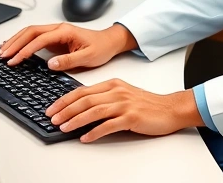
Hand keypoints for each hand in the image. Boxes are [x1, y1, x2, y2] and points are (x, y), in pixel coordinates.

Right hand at [0, 22, 137, 70]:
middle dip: (14, 43)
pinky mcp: (54, 38)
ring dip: (15, 40)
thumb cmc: (101, 48)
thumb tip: (51, 64)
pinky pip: (34, 37)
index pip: (39, 39)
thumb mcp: (88, 57)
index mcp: (65, 31)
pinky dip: (21, 40)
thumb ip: (69, 60)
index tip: (15, 60)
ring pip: (30, 32)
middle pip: (30, 32)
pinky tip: (13, 45)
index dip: (25, 49)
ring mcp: (55, 33)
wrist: (109, 41)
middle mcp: (58, 29)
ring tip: (2, 51)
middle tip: (2, 55)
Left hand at [46, 79, 202, 142]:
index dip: (65, 100)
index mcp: (113, 84)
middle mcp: (117, 92)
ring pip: (94, 111)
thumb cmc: (147, 104)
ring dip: (76, 120)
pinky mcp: (131, 118)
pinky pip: (109, 125)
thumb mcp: (123, 94)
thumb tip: (81, 108)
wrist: (170, 109)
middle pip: (85, 100)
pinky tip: (85, 137)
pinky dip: (95, 132)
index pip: (82, 90)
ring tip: (64, 128)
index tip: (52, 108)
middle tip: (53, 118)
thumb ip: (104, 98)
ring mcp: (124, 104)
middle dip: (66, 110)